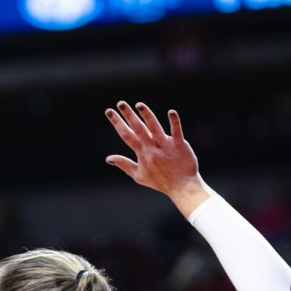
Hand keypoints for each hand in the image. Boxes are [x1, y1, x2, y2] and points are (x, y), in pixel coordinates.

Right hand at [105, 100, 211, 216]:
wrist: (182, 187)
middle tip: (120, 103)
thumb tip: (108, 158)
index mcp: (142, 153)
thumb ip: (124, 164)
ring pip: (155, 128)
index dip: (117, 123)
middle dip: (128, 116)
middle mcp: (152, 148)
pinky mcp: (179, 145)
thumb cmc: (160, 181)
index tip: (109, 111)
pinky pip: (176, 132)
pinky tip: (171, 112)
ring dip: (147, 116)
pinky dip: (174, 122)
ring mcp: (166, 146)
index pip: (126, 135)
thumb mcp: (138, 175)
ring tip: (139, 104)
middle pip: (138, 129)